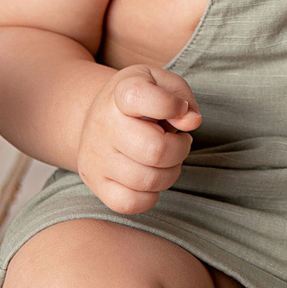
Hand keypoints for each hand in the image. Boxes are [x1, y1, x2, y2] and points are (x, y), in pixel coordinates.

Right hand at [75, 65, 200, 215]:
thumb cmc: (140, 101)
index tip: (178, 109)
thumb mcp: (162, 83)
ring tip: (165, 159)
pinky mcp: (95, 182)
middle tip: (177, 141)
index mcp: (121, 93)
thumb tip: (191, 122)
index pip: (141, 97)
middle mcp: (103, 124)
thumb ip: (182, 97)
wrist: (99, 117)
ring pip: (148, 181)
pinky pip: (131, 204)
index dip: (171, 105)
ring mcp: (95, 156)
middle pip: (155, 150)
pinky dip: (150, 196)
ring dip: (169, 173)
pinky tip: (151, 176)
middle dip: (179, 149)